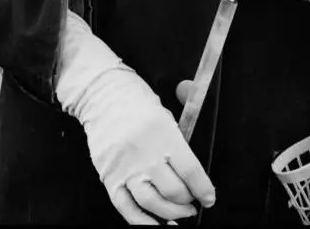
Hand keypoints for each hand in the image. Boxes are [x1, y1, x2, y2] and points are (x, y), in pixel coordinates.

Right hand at [76, 67, 215, 223]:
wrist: (101, 94)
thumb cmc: (135, 100)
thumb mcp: (165, 112)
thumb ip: (179, 141)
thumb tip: (195, 173)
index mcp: (163, 132)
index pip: (190, 170)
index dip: (204, 189)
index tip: (209, 197)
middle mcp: (145, 153)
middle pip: (173, 191)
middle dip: (188, 201)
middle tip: (193, 201)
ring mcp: (125, 167)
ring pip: (152, 203)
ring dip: (171, 214)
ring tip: (179, 213)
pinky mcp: (109, 177)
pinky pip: (127, 208)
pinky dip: (143, 222)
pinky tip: (155, 224)